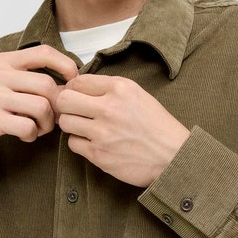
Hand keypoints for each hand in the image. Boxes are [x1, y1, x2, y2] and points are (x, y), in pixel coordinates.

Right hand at [0, 45, 78, 165]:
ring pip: (41, 107)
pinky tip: (26, 135)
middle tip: (51, 119)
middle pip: (47, 86)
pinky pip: (28, 126)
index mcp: (3, 61)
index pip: (44, 52)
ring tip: (38, 128)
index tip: (73, 81)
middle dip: (56, 107)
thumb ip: (31, 78)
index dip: (66, 65)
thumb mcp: (4, 82)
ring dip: (47, 124)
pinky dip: (32, 134)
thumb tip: (71, 85)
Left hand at [54, 74, 189, 186]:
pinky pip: (73, 143)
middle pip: (64, 100)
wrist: (173, 156)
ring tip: (85, 128)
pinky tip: (94, 143)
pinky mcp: (99, 154)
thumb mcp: (138, 95)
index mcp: (120, 88)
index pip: (78, 81)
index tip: (77, 96)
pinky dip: (80, 143)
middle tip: (75, 112)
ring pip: (65, 122)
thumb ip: (110, 89)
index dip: (73, 89)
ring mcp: (103, 132)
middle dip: (66, 106)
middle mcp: (109, 108)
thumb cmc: (158, 127)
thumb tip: (79, 88)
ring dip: (72, 125)